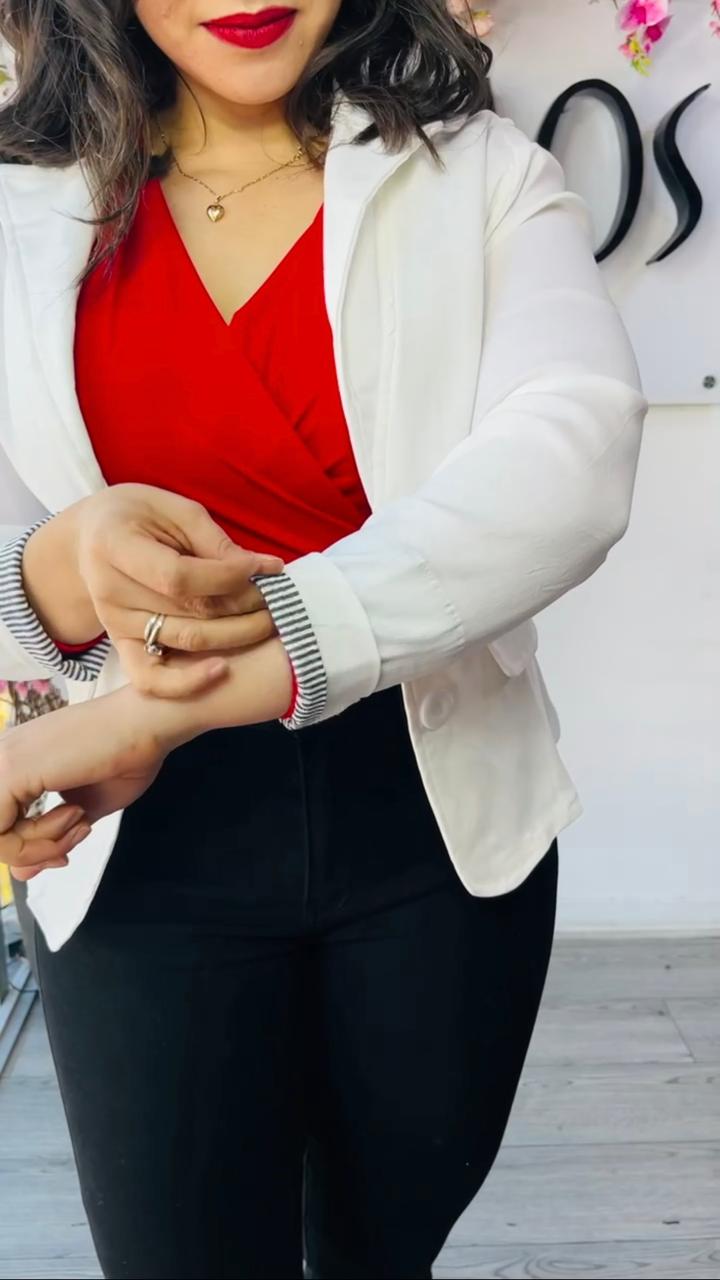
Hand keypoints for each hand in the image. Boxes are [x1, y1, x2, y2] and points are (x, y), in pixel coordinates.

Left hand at [0, 686, 171, 881]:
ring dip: (39, 847)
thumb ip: (46, 840)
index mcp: (14, 763)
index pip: (0, 823)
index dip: (30, 849)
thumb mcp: (80, 811)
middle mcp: (1, 759)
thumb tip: (20, 876)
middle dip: (34, 852)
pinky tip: (75, 815)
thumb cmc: (126, 756)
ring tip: (80, 821)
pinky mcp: (11, 770)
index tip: (68, 848)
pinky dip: (38, 841)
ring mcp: (3, 762)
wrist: (146, 724)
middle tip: (74, 840)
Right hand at [25, 484, 283, 696]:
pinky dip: (188, 682)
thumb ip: (213, 540)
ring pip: (185, 641)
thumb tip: (259, 569)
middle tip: (278, 597)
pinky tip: (223, 669)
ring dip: (236, 635)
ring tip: (268, 620)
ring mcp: (114, 623)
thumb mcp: (174, 509)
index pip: (179, 576)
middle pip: (189, 611)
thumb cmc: (139, 515)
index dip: (229, 577)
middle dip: (244, 605)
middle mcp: (108, 590)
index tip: (266, 568)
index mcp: (114, 546)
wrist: (93, 539)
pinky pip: (151, 679)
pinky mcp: (120, 646)